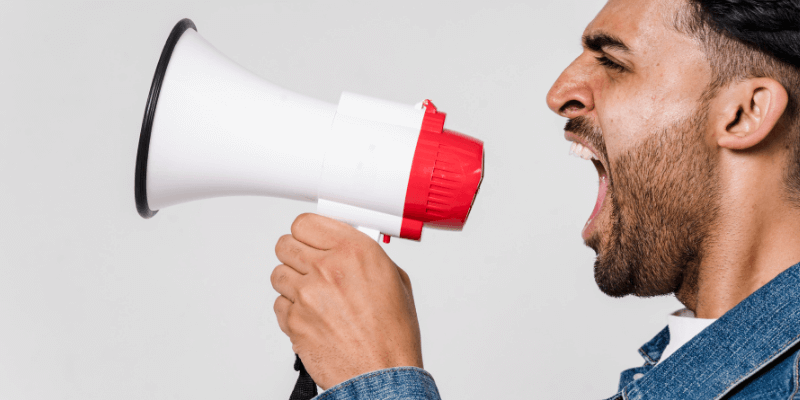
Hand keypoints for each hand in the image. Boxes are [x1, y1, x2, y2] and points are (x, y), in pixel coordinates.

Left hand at [271, 213, 422, 389]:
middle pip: (286, 244)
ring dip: (292, 282)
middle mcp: (327, 269)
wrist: (383, 373)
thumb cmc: (392, 335)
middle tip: (310, 265)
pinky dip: (291, 309)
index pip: (306, 222)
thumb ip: (367, 257)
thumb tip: (348, 248)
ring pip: (278, 273)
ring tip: (313, 295)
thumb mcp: (395, 281)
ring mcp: (306, 295)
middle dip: (297, 254)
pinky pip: (279, 304)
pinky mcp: (294, 320)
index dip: (308, 232)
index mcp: (355, 251)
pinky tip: (312, 315)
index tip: (312, 238)